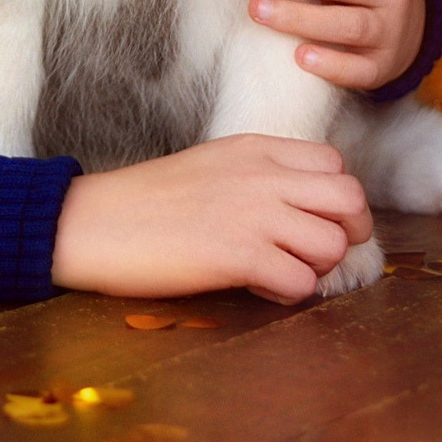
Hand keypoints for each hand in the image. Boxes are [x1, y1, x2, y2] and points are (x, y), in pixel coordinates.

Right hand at [49, 134, 370, 303]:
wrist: (90, 222)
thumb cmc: (144, 200)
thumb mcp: (211, 165)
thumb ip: (260, 175)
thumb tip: (304, 207)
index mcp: (255, 149)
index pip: (335, 164)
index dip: (332, 199)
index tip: (306, 218)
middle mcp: (262, 175)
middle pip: (351, 201)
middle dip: (345, 234)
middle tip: (310, 252)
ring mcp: (252, 213)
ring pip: (334, 245)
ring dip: (314, 268)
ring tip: (276, 270)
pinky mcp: (238, 255)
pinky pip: (302, 283)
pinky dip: (286, 293)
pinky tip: (253, 285)